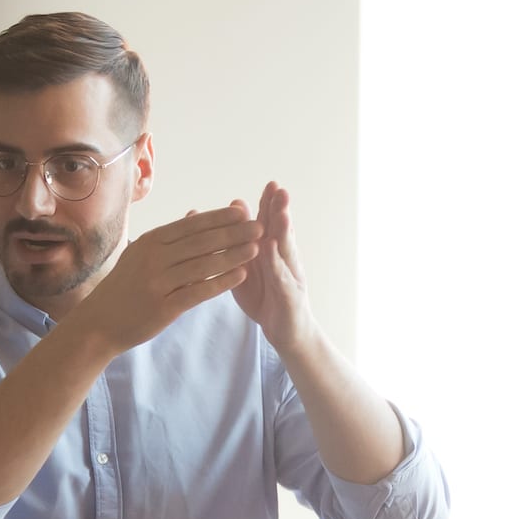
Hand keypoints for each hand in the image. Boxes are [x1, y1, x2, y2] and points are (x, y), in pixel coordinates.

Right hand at [64, 204, 260, 354]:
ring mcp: (158, 282)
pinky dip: (222, 282)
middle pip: (202, 242)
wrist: (99, 322)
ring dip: (233, 255)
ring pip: (204, 264)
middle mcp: (154, 258)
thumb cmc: (124, 287)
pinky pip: (199, 291)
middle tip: (260, 227)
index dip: (219, 217)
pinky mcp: (164, 306)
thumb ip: (170, 238)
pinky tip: (242, 276)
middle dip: (234, 233)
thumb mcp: (141, 255)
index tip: (243, 211)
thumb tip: (195, 215)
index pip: (191, 225)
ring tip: (256, 249)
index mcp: (151, 242)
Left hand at [232, 182, 313, 352]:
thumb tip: (229, 215)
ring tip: (281, 214)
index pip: (271, 224)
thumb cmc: (265, 297)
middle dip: (281, 210)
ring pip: (285, 251)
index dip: (270, 204)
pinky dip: (275, 264)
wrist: (286, 334)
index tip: (270, 183)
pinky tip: (270, 250)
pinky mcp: (288, 298)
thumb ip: (238, 244)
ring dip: (283, 232)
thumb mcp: (247, 269)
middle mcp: (284, 261)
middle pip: (281, 232)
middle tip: (280, 189)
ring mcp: (289, 278)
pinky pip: (280, 279)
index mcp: (271, 252)